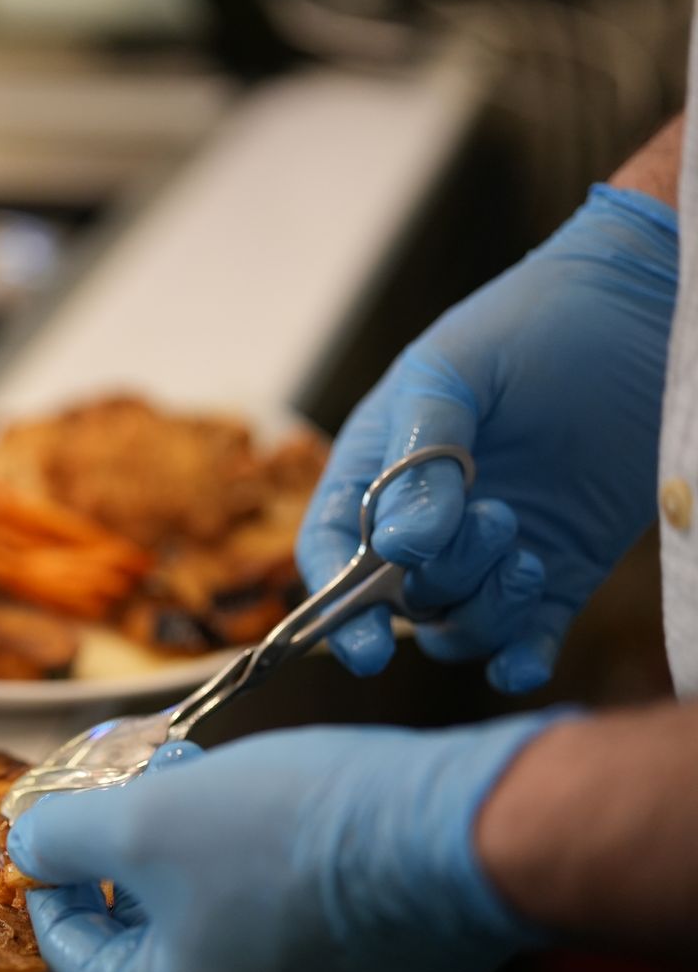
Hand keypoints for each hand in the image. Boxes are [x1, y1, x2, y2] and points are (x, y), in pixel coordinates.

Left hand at [6, 715, 559, 971]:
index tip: (52, 820)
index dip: (53, 875)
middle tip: (132, 779)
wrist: (464, 838)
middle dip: (129, 850)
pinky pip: (283, 930)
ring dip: (192, 850)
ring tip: (198, 772)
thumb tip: (31, 843)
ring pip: (215, 928)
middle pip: (148, 941)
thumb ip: (64, 837)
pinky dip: (256, 869)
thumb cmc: (294, 836)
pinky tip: (267, 804)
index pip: (76, 953)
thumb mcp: (145, 819)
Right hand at [299, 185, 676, 692]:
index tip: (367, 644)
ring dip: (485, 612)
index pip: (331, 551)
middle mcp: (424, 521)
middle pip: (397, 597)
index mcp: (377, 471)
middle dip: (440, 581)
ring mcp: (489, 551)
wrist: (638, 309)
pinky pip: (522, 641)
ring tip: (528, 555)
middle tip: (498, 521)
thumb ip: (421, 460)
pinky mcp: (556, 570)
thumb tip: (398, 550)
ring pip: (455, 627)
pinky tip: (527, 660)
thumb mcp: (453, 375)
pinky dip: (518, 662)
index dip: (335, 606)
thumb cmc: (531, 325)